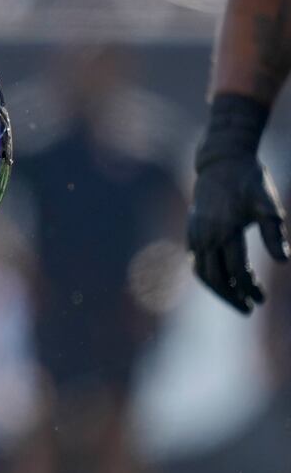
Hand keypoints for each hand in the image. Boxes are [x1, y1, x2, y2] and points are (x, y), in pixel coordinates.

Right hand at [186, 94, 288, 313]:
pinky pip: (196, 264)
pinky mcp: (191, 234)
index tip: (261, 299)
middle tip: (248, 308)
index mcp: (226, 230)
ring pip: (202, 274)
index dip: (250, 288)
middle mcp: (207, 236)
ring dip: (219, 291)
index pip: (237, 271)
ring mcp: (195, 236)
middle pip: (216, 279)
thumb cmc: (250, 182)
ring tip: (235, 299)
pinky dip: (208, 277)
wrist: (220, 163)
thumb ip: (274, 234)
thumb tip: (283, 262)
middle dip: (232, 297)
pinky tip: (223, 282)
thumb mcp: (268, 205)